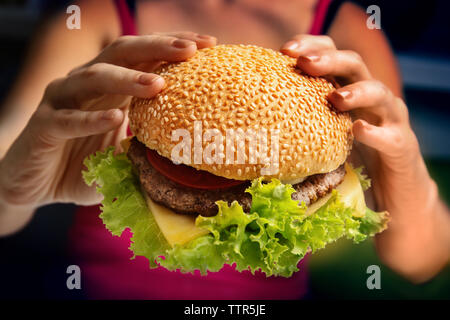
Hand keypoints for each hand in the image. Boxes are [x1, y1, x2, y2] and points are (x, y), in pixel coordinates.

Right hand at [0, 32, 216, 208]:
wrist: (35, 186)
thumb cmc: (84, 165)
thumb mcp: (124, 154)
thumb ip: (148, 145)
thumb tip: (190, 150)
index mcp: (110, 87)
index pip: (144, 56)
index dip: (173, 46)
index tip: (209, 45)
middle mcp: (86, 84)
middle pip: (123, 52)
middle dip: (158, 47)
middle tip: (192, 50)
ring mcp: (62, 101)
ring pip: (95, 77)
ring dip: (128, 78)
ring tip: (159, 85)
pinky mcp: (44, 125)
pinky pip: (68, 119)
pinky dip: (92, 118)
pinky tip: (116, 119)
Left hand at [280, 34, 428, 214]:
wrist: (392, 190)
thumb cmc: (351, 160)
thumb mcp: (323, 135)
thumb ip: (301, 122)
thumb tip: (254, 125)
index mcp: (348, 89)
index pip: (332, 54)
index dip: (312, 46)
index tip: (285, 50)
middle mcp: (370, 97)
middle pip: (354, 65)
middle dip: (329, 60)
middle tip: (305, 63)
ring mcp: (389, 119)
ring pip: (379, 93)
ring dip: (357, 92)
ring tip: (335, 97)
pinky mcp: (401, 146)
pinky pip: (392, 136)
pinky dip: (375, 133)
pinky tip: (359, 130)